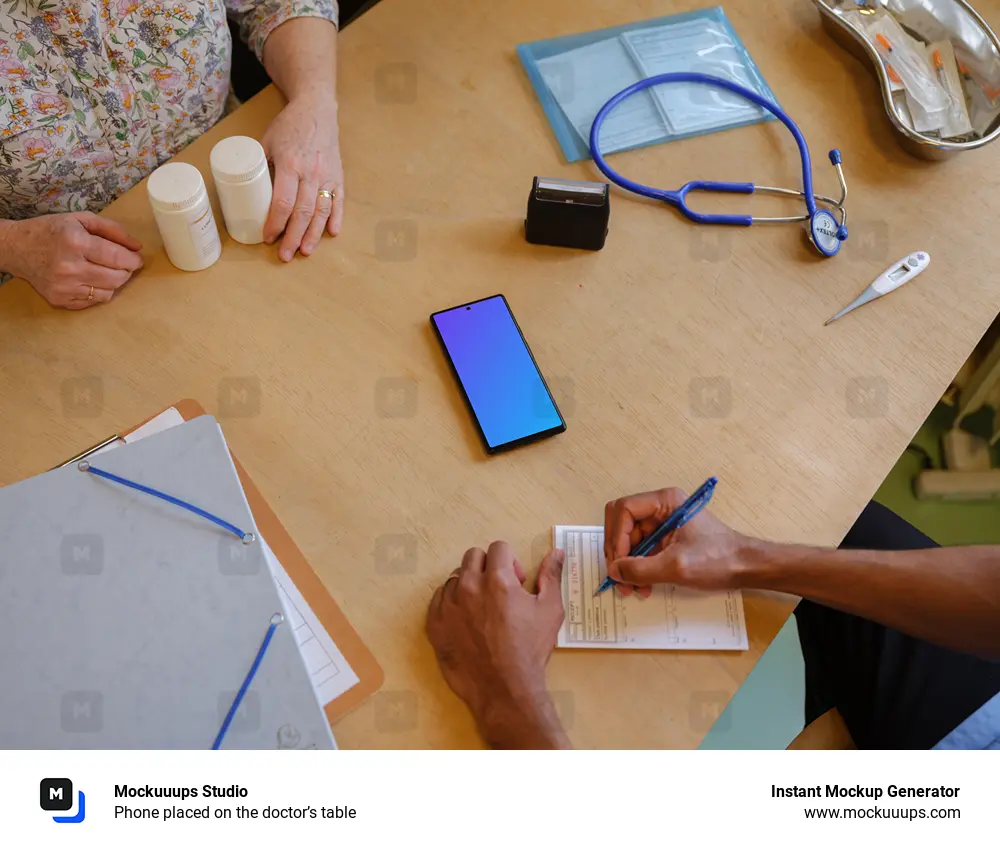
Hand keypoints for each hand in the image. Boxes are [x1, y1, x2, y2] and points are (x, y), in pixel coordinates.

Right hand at [0, 213, 142, 308]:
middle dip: (127, 271)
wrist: (16, 248)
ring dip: (114, 281)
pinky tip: (91, 279)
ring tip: (105, 269)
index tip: (137, 258)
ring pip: (108, 292)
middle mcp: (70, 267)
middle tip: (123, 264)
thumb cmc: (51, 231)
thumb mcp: (80, 220)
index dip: (134, 260)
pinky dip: (99, 291)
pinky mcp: (60, 300)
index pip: (118, 258)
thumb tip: (137, 246)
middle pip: (117, 278)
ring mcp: (64, 286)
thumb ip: (112, 230)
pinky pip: (93, 301)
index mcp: (75, 242)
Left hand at [261, 91, 343, 261]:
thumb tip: (248, 193)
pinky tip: (331, 233)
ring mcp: (327, 175)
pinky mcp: (338, 176)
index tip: (268, 237)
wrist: (317, 109)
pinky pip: (338, 201)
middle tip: (285, 254)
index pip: (283, 201)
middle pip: (302, 212)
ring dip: (313, 234)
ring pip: (321, 211)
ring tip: (305, 251)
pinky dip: (336, 218)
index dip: (275, 223)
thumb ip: (261, 167)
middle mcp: (311, 172)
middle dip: (293, 237)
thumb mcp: (267, 141)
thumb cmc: (289, 126)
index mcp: (291, 164)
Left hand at [426, 542, 570, 748]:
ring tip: (483, 609)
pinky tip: (466, 622)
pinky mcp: (434, 623)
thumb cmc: (529, 650)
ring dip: (469, 585)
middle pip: (473, 556)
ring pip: (455, 577)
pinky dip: (452, 603)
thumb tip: (555, 552)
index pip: (498, 547)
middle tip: (500, 592)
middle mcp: (468, 587)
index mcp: (497, 580)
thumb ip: (551, 576)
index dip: (511, 562)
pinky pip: (438, 599)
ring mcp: (448, 605)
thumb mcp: (550, 610)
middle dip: (488, 567)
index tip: (516, 581)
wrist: (504, 689)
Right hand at [604, 487, 750, 596]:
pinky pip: (640, 550)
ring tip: (632, 587)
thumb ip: (641, 569)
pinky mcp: (665, 539)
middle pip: (622, 525)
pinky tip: (643, 585)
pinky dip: (638, 568)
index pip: (624, 510)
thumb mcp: (676, 566)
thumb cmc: (720, 559)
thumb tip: (614, 571)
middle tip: (620, 577)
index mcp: (665, 502)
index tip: (620, 562)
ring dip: (627, 565)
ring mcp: (662, 523)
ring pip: (629, 540)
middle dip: (618, 553)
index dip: (617, 537)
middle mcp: (661, 508)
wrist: (745, 567)